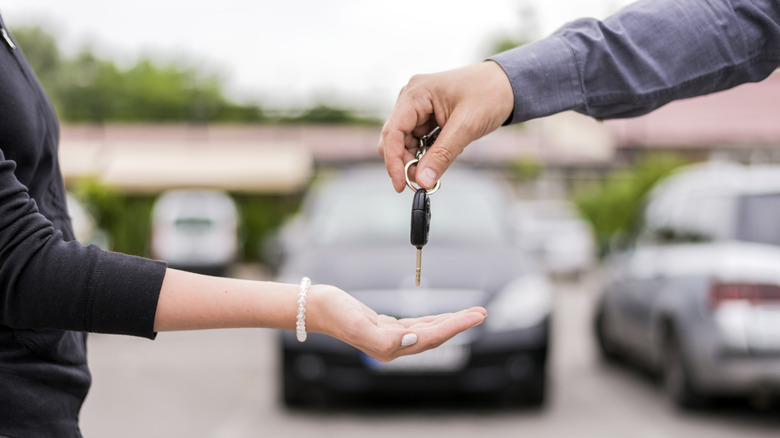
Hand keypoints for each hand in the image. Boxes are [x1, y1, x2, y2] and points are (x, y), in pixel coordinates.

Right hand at [309, 285, 486, 361]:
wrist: (317, 307)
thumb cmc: (335, 313)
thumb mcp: (357, 324)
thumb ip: (384, 338)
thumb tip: (412, 339)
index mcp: (390, 348)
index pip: (432, 337)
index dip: (456, 326)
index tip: (475, 315)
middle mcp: (394, 346)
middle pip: (435, 335)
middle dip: (460, 324)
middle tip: (482, 312)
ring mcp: (391, 338)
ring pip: (429, 331)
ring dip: (450, 322)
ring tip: (470, 313)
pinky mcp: (386, 328)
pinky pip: (417, 326)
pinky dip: (433, 320)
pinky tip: (442, 317)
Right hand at [378, 61, 513, 192]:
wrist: (508, 84)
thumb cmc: (490, 94)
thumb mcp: (466, 127)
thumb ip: (442, 155)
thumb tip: (423, 180)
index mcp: (416, 93)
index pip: (393, 131)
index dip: (394, 161)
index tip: (401, 185)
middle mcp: (412, 98)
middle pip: (395, 139)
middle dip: (405, 162)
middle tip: (423, 182)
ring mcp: (419, 107)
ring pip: (406, 142)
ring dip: (417, 160)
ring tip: (435, 171)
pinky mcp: (428, 116)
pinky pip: (419, 140)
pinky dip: (427, 153)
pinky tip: (442, 156)